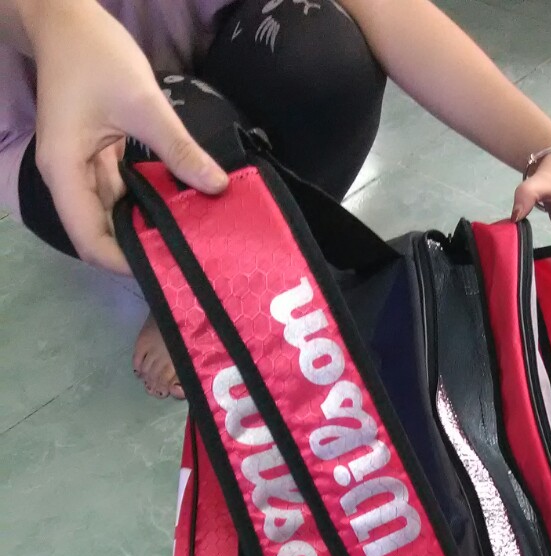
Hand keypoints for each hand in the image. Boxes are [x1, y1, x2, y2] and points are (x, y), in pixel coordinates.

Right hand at [27, 0, 227, 271]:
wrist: (66, 18)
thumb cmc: (95, 55)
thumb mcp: (143, 101)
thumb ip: (179, 148)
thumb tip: (217, 186)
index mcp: (65, 172)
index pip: (90, 241)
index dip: (125, 262)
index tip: (166, 268)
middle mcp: (68, 179)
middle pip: (100, 235)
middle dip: (138, 251)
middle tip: (185, 259)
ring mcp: (80, 170)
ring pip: (111, 217)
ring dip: (144, 229)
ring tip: (187, 241)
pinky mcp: (95, 160)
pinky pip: (120, 194)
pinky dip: (145, 205)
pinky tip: (177, 209)